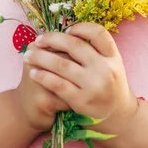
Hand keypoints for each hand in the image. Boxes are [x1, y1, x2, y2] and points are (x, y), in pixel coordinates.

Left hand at [23, 23, 138, 132]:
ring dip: (40, 57)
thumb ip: (95, 51)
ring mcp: (94, 85)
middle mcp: (106, 69)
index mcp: (113, 57)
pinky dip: (43, 76)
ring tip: (28, 55)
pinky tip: (33, 73)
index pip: (98, 33)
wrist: (119, 119)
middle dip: (52, 39)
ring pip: (61, 64)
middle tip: (38, 39)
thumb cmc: (109, 87)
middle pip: (75, 45)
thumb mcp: (110, 66)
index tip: (66, 30)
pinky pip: (57, 84)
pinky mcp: (82, 101)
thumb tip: (65, 32)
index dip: (80, 27)